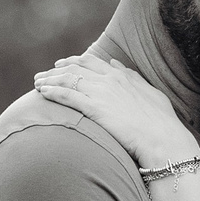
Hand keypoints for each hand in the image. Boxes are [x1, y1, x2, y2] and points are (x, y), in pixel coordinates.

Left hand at [34, 55, 199, 169]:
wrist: (163, 139)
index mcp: (121, 76)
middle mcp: (109, 80)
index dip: (73, 62)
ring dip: (49, 80)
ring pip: (67, 80)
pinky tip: (41, 93)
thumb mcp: (150, 93)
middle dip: (55, 71)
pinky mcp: (95, 108)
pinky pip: (67, 96)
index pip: (90, 62)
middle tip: (42, 75)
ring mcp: (101, 93)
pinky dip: (52, 92)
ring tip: (36, 84)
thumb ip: (133, 77)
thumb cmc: (161, 122)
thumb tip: (117, 64)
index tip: (60, 65)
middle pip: (75, 69)